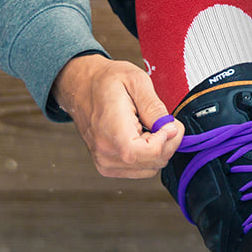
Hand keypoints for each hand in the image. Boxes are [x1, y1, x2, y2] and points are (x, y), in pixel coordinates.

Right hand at [51, 53, 181, 178]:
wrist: (80, 85)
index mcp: (112, 131)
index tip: (168, 123)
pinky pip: (141, 170)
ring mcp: (105, 163)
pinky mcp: (107, 167)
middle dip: (168, 141)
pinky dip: (148, 155)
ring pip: (151, 168)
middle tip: (162, 120)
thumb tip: (172, 129)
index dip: (168, 138)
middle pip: (155, 161)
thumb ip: (155, 107)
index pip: (151, 152)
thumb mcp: (136, 81)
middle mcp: (106, 153)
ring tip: (146, 126)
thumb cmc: (105, 81)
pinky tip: (141, 136)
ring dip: (158, 148)